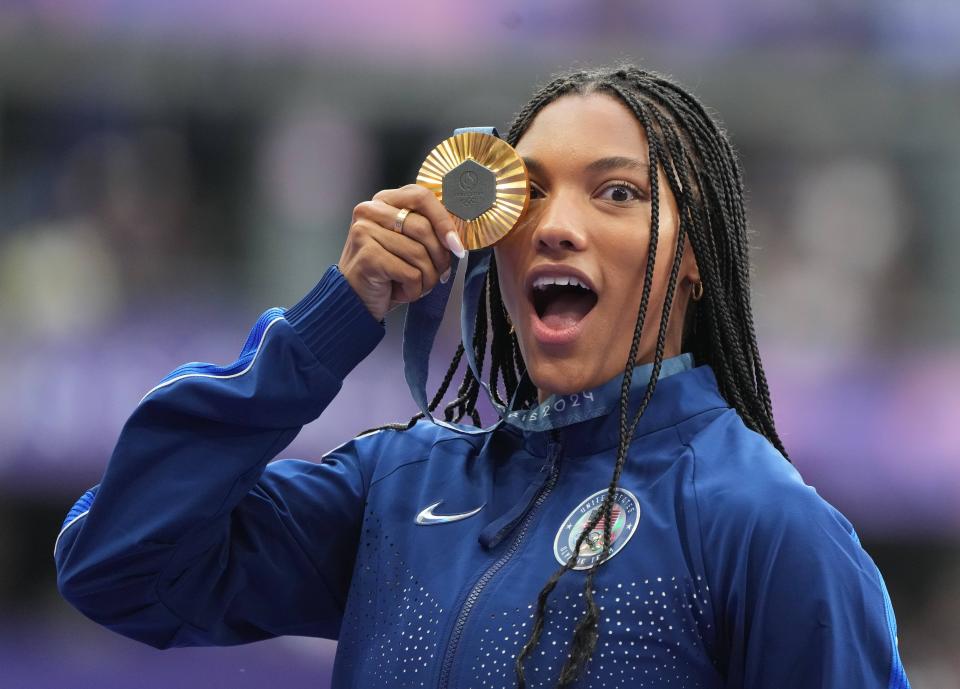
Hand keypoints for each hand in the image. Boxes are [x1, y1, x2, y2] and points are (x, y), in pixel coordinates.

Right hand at [339, 184, 465, 320]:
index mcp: (383, 201)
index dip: (444, 220)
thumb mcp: (407, 244)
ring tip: (415, 286)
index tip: (456, 245)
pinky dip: (414, 290)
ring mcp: (365, 232)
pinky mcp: (367, 256)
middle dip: (439, 257)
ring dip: (426, 278)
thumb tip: (455, 236)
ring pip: (419, 253)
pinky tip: (400, 292)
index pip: (422, 196)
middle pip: (423, 228)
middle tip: (440, 275)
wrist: (354, 301)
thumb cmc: (386, 273)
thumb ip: (426, 230)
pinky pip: (410, 273)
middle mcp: (370, 211)